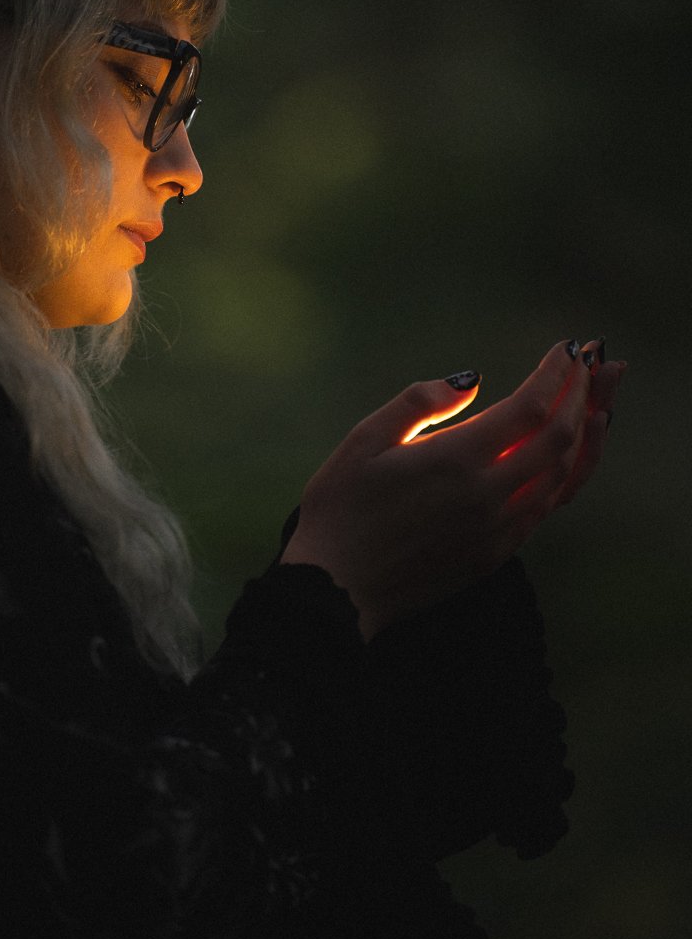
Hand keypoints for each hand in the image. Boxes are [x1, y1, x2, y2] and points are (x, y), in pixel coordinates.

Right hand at [281, 340, 619, 638]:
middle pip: (560, 437)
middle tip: (594, 361)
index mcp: (456, 461)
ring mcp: (498, 529)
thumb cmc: (339, 510)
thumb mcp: (364, 441)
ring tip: (601, 399)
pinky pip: (549, 505)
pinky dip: (571, 471)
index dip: (556, 373)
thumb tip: (471, 380)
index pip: (531, 407)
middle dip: (582, 393)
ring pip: (564, 473)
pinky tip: (572, 453)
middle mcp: (489, 495)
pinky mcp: (496, 553)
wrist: (336, 591)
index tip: (567, 347)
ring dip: (587, 432)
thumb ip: (418, 403)